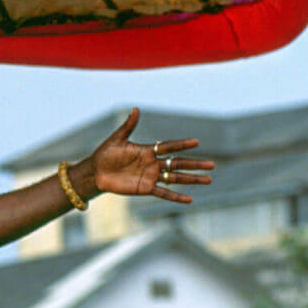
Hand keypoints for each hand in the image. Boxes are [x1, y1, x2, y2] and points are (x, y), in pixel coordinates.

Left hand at [89, 108, 213, 203]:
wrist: (96, 172)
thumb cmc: (105, 154)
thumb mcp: (117, 139)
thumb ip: (129, 126)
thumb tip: (136, 109)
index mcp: (147, 150)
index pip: (169, 146)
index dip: (182, 145)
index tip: (197, 142)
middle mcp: (152, 163)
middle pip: (178, 163)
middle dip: (195, 164)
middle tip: (212, 165)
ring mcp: (150, 176)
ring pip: (175, 178)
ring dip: (191, 179)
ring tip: (208, 179)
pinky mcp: (145, 188)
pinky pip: (164, 193)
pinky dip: (176, 196)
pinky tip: (189, 199)